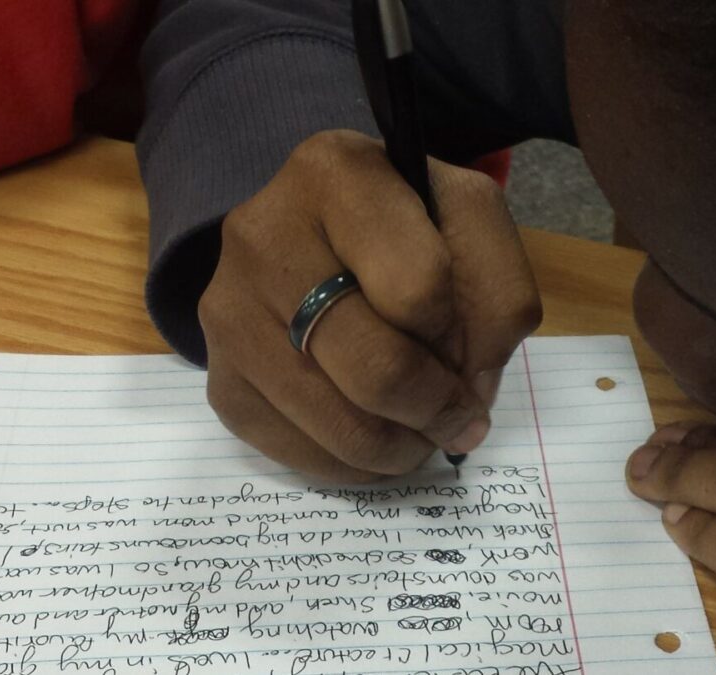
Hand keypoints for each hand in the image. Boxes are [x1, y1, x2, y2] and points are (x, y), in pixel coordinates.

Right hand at [199, 130, 540, 481]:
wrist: (311, 232)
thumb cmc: (404, 224)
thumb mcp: (469, 222)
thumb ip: (498, 294)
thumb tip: (467, 394)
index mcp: (337, 174)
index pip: (420, 288)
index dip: (458, 334)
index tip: (462, 341)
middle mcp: (263, 234)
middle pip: (376, 369)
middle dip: (435, 408)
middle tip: (456, 414)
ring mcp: (229, 310)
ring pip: (339, 424)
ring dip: (401, 446)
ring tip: (418, 427)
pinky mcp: (218, 376)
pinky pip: (297, 454)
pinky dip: (352, 464)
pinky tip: (370, 432)